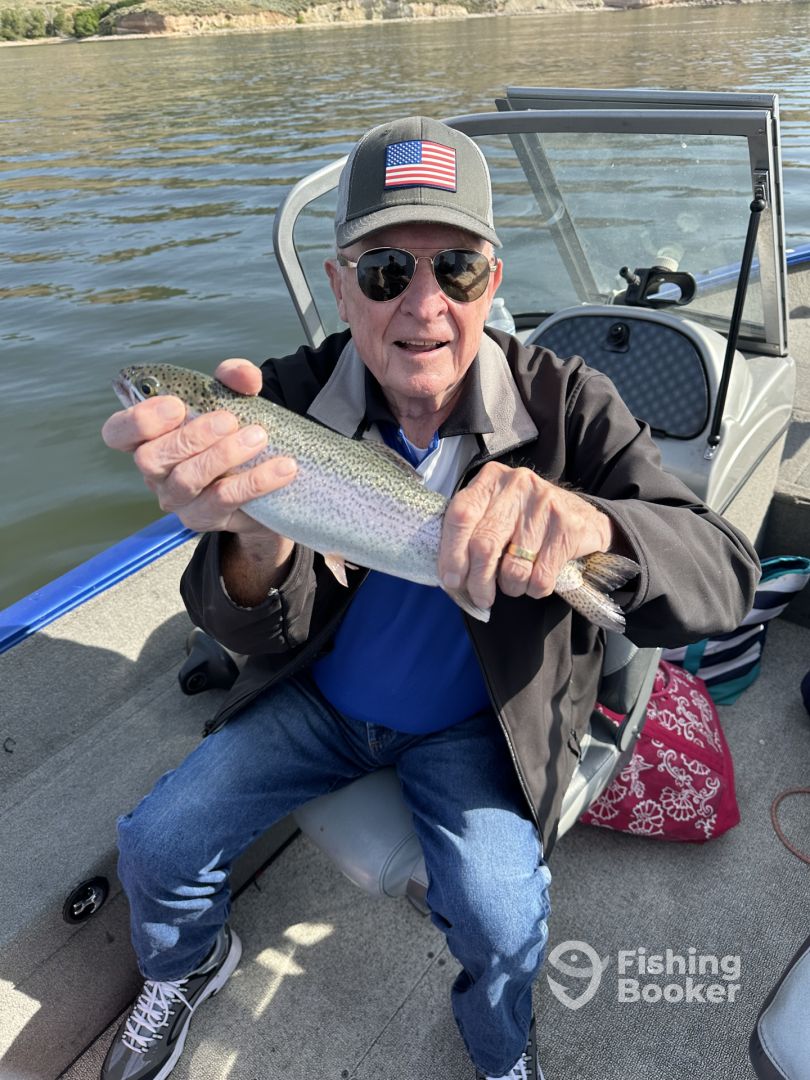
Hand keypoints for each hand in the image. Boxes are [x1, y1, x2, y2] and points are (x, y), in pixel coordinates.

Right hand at [101, 358, 297, 536]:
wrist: (264, 480)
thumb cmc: (234, 432)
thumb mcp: (234, 399)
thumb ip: (235, 379)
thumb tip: (243, 375)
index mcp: (149, 438)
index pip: (117, 433)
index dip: (138, 420)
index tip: (176, 405)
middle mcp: (155, 472)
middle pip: (150, 459)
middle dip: (190, 436)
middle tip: (229, 419)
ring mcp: (177, 499)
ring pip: (186, 481)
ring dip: (222, 456)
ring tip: (258, 437)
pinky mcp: (205, 519)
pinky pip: (224, 501)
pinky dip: (255, 481)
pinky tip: (282, 467)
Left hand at [438, 463, 612, 610]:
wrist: (583, 515)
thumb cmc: (527, 518)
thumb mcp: (496, 510)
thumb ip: (471, 530)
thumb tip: (448, 576)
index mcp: (491, 480)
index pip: (461, 516)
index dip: (451, 553)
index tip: (451, 580)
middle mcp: (517, 486)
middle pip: (484, 546)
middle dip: (478, 582)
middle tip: (480, 598)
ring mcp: (545, 505)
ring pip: (513, 568)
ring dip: (510, 587)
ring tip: (513, 583)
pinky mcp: (568, 528)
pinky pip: (540, 577)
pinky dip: (533, 589)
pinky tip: (535, 581)